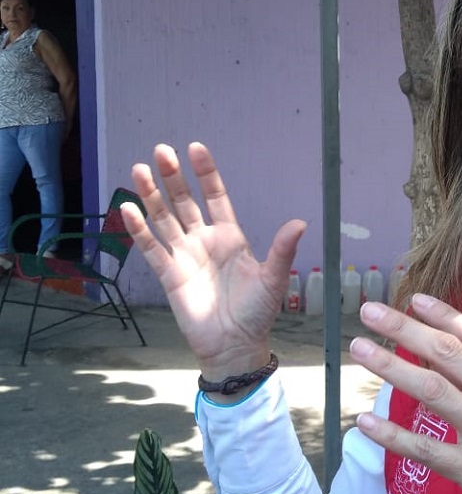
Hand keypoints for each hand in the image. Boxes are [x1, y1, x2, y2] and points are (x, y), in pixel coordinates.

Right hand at [121, 142, 304, 379]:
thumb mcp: (273, 278)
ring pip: (164, 219)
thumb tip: (301, 222)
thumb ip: (283, 250)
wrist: (235, 345)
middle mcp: (204, 241)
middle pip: (184, 202)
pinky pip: (151, 249)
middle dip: (173, 177)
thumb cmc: (257, 312)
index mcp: (230, 237)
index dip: (205, 174)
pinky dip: (139, 229)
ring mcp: (184, 256)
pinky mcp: (169, 275)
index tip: (196, 148)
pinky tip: (129, 208)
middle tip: (162, 150)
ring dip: (151, 195)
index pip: (215, 197)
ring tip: (141, 169)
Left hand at [349, 295, 461, 493]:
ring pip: (433, 390)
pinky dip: (393, 435)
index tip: (414, 299)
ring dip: (392, 366)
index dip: (443, 315)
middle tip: (372, 311)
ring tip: (361, 349)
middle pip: (449, 354)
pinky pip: (427, 449)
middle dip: (405, 328)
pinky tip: (365, 422)